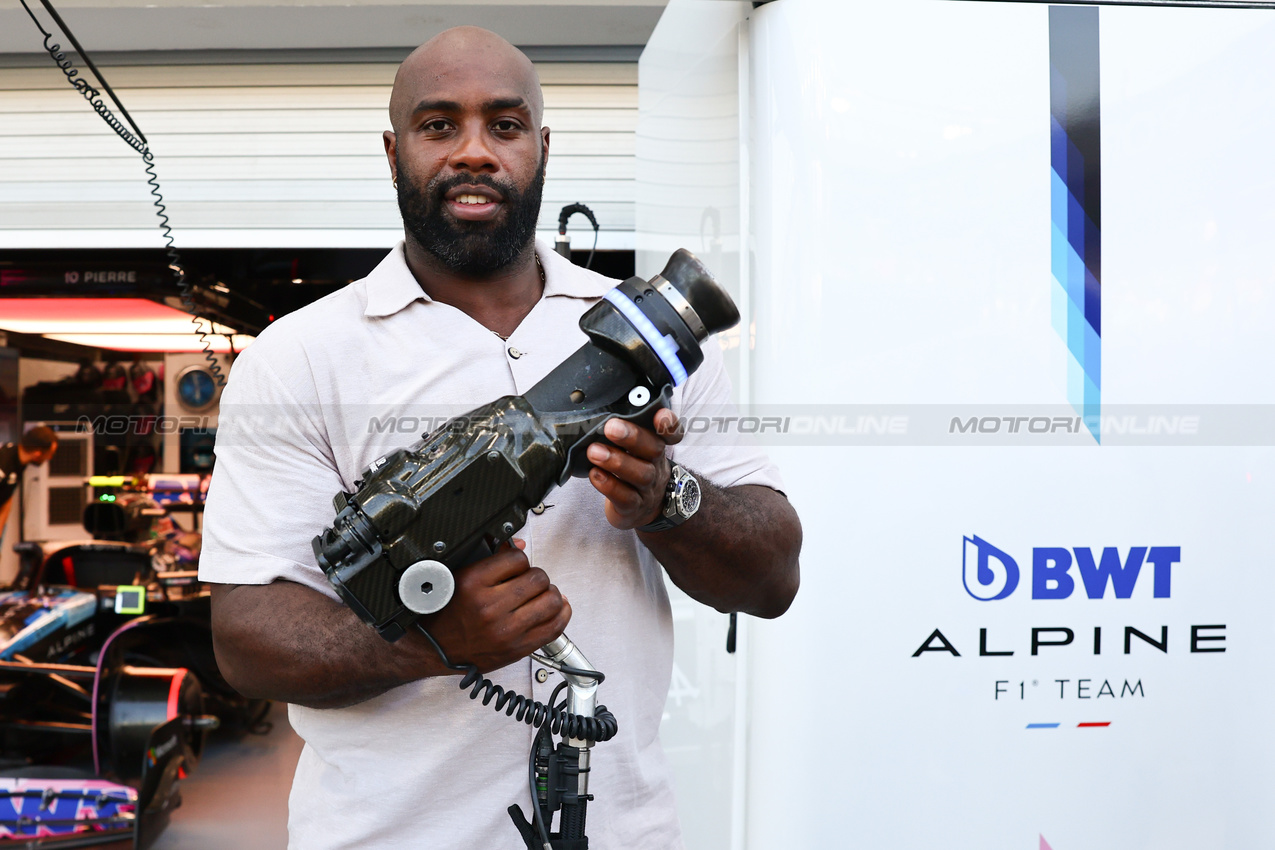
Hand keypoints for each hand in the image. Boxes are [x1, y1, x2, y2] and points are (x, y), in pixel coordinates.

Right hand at [415, 540, 569, 674]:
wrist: (433, 649)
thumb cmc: (444, 614)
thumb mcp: (460, 578)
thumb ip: (490, 560)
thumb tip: (519, 546)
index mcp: (473, 583)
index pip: (517, 559)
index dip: (519, 560)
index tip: (515, 566)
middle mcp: (489, 607)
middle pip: (538, 578)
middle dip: (535, 576)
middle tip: (528, 581)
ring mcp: (505, 630)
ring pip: (550, 601)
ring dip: (549, 594)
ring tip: (540, 595)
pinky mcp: (517, 648)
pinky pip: (554, 628)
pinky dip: (561, 614)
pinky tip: (555, 608)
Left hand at [586, 409, 683, 529]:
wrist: (641, 510)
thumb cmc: (632, 470)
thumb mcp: (633, 450)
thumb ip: (621, 430)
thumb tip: (595, 413)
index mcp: (656, 447)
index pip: (672, 433)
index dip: (669, 424)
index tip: (659, 414)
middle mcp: (656, 466)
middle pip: (654, 449)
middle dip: (633, 437)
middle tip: (611, 427)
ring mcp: (647, 489)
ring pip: (640, 475)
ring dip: (616, 461)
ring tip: (594, 452)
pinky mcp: (633, 508)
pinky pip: (625, 497)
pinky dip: (609, 485)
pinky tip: (595, 474)